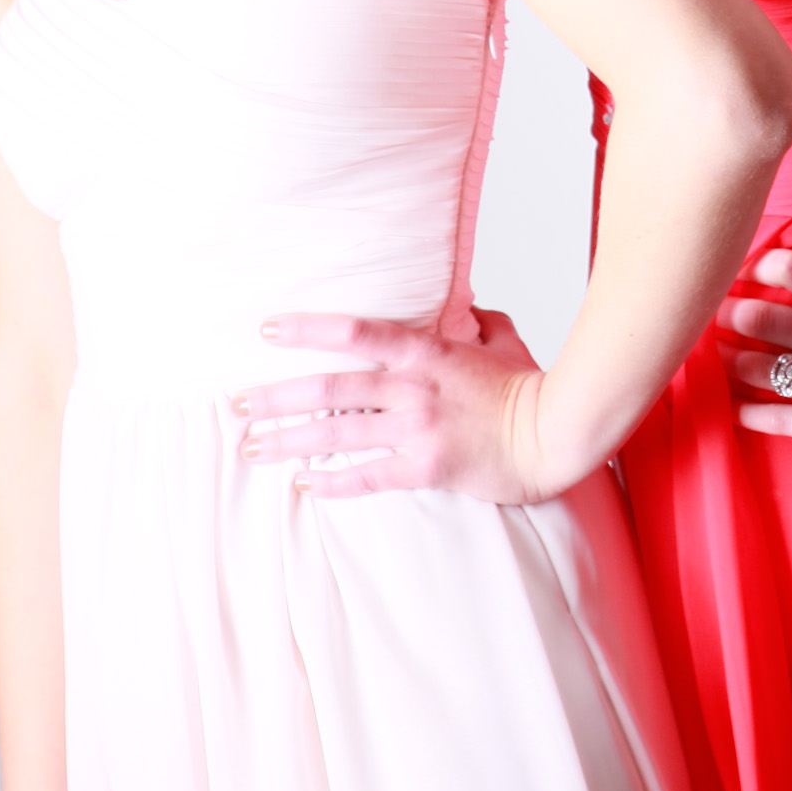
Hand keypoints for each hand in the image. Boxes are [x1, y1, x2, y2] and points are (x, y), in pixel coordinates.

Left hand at [235, 307, 561, 503]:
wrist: (554, 435)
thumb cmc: (529, 387)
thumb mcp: (501, 339)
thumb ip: (474, 320)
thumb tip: (463, 305)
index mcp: (428, 352)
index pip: (356, 331)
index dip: (308, 328)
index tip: (268, 329)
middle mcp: (414, 389)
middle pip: (329, 389)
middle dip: (276, 396)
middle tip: (237, 404)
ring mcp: (418, 430)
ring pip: (337, 435)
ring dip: (289, 441)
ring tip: (252, 447)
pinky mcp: (426, 468)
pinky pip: (368, 478)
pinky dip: (333, 483)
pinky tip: (305, 484)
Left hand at [725, 219, 791, 475]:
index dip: (761, 267)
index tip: (749, 271)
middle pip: (762, 319)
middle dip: (732, 315)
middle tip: (720, 313)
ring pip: (760, 369)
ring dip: (733, 360)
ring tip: (721, 355)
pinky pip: (779, 418)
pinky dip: (750, 412)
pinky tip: (735, 407)